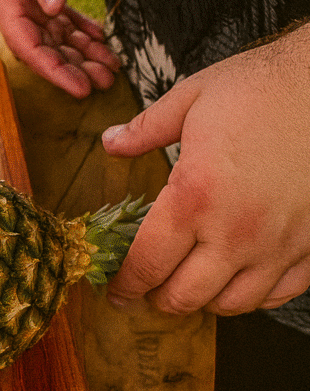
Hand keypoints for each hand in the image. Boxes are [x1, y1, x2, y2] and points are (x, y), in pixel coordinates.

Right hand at [0, 0, 120, 97]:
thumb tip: (56, 8)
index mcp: (1, 0)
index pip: (28, 46)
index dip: (54, 70)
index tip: (80, 88)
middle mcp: (12, 6)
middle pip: (43, 48)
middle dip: (73, 67)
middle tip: (105, 83)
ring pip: (55, 37)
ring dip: (81, 53)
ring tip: (110, 68)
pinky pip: (61, 19)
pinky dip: (80, 30)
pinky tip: (100, 40)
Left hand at [102, 25, 309, 314]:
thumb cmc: (261, 87)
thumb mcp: (190, 98)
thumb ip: (145, 129)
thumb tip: (110, 143)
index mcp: (194, 197)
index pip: (147, 263)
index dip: (125, 285)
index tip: (116, 292)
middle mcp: (235, 231)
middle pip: (184, 297)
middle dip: (157, 299)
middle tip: (147, 290)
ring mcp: (279, 243)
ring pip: (233, 304)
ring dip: (204, 301)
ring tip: (190, 284)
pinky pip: (281, 293)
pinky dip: (255, 295)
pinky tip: (240, 279)